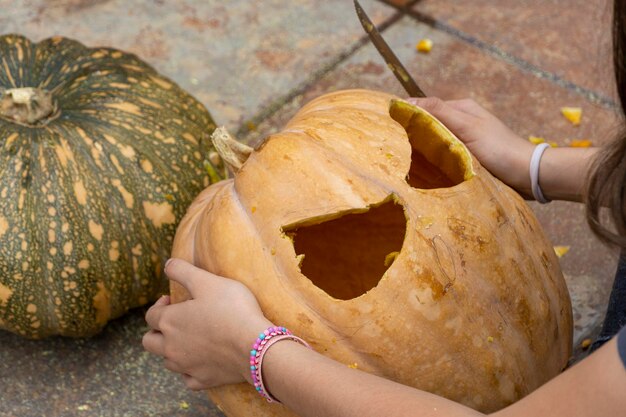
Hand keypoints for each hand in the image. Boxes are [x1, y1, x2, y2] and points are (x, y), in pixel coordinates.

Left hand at [142, 259, 272, 389]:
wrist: (255, 345)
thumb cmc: (232, 309)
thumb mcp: (207, 280)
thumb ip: (183, 270)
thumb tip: (167, 264)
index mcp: (169, 321)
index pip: (150, 315)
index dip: (160, 305)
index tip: (174, 300)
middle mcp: (171, 347)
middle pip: (149, 342)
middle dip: (158, 330)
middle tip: (178, 320)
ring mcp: (186, 366)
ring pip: (167, 361)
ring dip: (172, 350)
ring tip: (190, 339)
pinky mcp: (203, 380)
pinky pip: (188, 378)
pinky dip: (190, 370)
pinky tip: (201, 361)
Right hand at [407, 97, 534, 195]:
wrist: (527, 174)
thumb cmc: (499, 148)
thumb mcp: (467, 126)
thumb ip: (439, 112)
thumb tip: (408, 101)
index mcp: (462, 109)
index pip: (427, 107)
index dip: (409, 115)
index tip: (390, 126)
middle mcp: (462, 122)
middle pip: (430, 124)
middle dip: (414, 133)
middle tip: (397, 147)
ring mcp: (465, 140)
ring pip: (436, 142)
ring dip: (425, 150)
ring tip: (409, 161)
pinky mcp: (468, 157)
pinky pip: (445, 156)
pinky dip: (435, 161)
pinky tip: (427, 170)